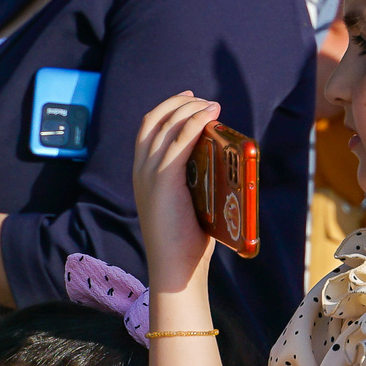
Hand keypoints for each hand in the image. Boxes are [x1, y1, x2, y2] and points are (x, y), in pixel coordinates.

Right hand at [132, 92, 218, 294]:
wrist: (176, 266)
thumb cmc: (189, 238)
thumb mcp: (191, 200)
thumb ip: (198, 179)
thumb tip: (224, 162)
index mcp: (143, 173)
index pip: (149, 129)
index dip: (168, 109)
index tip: (191, 99)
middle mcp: (141, 169)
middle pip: (154, 120)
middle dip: (178, 104)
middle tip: (203, 100)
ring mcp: (148, 174)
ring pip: (166, 127)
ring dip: (190, 110)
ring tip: (213, 105)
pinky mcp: (163, 180)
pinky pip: (178, 142)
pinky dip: (194, 124)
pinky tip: (210, 116)